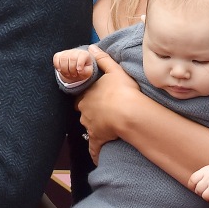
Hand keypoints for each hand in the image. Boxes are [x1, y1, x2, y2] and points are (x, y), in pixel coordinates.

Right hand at [53, 48, 93, 82]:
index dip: (80, 64)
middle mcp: (75, 51)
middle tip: (74, 75)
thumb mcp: (88, 72)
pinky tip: (61, 70)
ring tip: (68, 74)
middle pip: (72, 58)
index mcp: (84, 54)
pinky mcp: (59, 55)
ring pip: (63, 58)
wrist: (76, 68)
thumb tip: (80, 70)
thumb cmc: (83, 70)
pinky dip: (57, 66)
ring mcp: (66, 52)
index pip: (82, 56)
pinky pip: (56, 58)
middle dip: (72, 69)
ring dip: (65, 69)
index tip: (79, 70)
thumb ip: (86, 71)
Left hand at [76, 47, 138, 163]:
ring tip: (103, 131)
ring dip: (93, 130)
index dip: (85, 99)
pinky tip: (96, 160)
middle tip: (98, 114)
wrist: (127, 111)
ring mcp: (90, 126)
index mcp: (87, 96)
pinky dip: (95, 154)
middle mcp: (85, 111)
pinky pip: (94, 148)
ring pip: (88, 129)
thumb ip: (102, 59)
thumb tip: (92, 47)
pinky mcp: (98, 138)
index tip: (91, 100)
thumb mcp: (114, 70)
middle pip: (83, 113)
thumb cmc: (122, 90)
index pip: (80, 98)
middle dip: (88, 114)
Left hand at [189, 164, 208, 203]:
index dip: (192, 186)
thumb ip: (198, 176)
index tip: (195, 187)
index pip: (193, 180)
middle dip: (200, 192)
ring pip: (204, 196)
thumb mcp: (207, 170)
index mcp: (205, 171)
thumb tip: (190, 187)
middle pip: (198, 189)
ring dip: (207, 197)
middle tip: (206, 190)